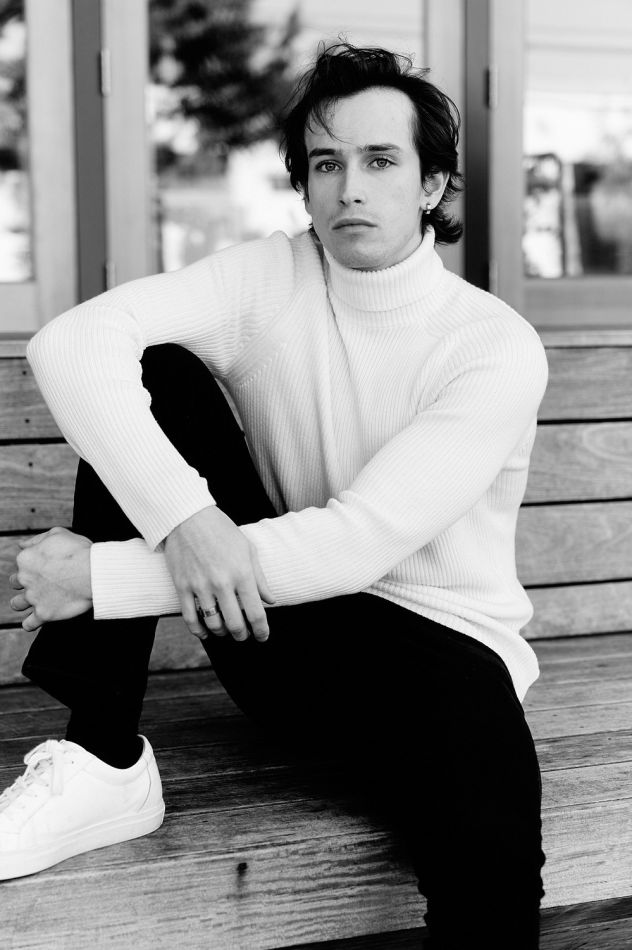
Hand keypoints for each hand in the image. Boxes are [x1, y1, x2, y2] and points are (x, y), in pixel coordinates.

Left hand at [9, 527, 92, 632]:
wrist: (94, 573)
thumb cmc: (79, 551)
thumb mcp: (58, 534)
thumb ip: (37, 539)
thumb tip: (22, 544)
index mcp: (26, 559)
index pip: (21, 563)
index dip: (33, 565)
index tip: (46, 567)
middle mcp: (25, 578)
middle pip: (16, 583)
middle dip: (26, 583)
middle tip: (42, 583)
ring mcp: (33, 597)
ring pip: (17, 604)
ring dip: (23, 603)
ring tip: (36, 601)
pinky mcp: (44, 613)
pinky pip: (29, 624)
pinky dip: (31, 623)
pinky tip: (36, 620)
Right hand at [164, 505, 274, 642]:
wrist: (188, 517)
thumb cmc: (221, 531)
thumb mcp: (248, 549)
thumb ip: (260, 578)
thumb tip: (270, 600)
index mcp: (242, 573)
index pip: (256, 613)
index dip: (261, 631)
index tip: (263, 636)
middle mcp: (222, 583)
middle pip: (235, 624)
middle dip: (242, 635)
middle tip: (244, 636)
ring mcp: (200, 586)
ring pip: (213, 624)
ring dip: (222, 633)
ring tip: (225, 631)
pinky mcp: (182, 586)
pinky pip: (190, 618)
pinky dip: (198, 631)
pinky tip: (205, 632)